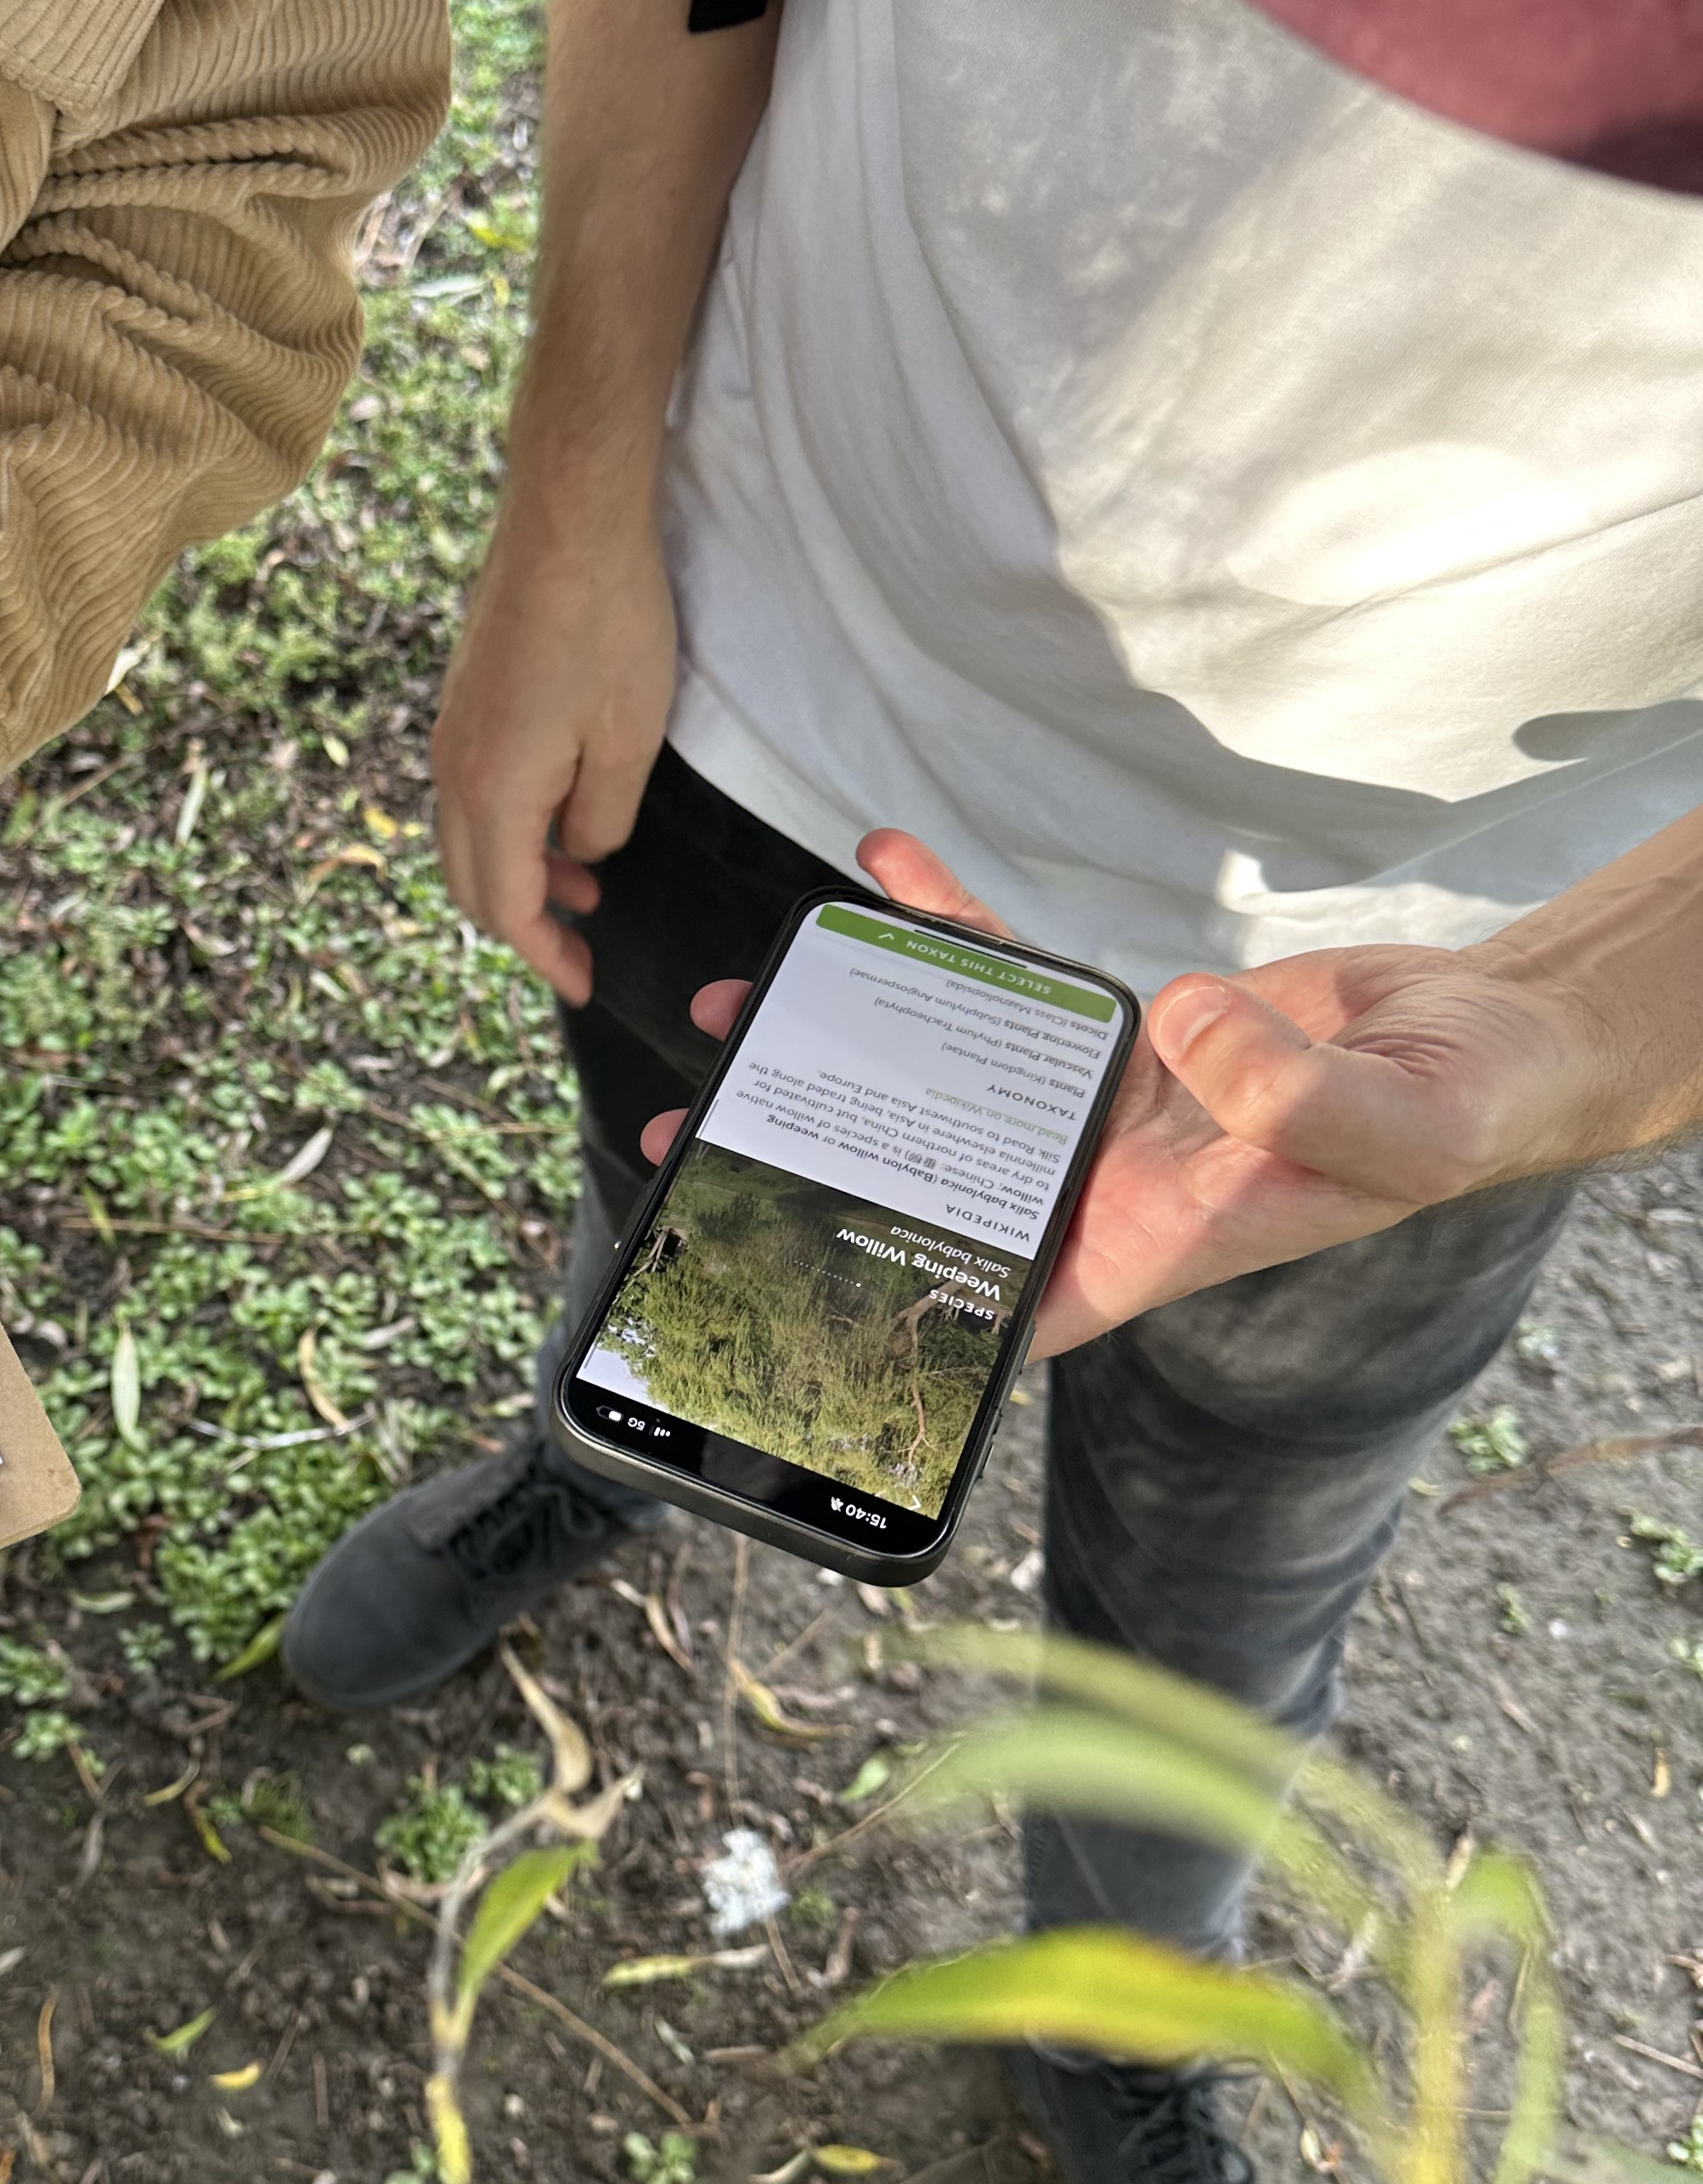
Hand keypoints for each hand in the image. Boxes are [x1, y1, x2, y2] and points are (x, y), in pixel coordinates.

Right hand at [432, 464, 676, 1003]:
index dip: (545, 956)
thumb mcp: (629, 743)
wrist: (569, 517)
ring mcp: (452, 732)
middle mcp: (454, 769)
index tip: (584, 983)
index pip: (506, 906)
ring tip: (582, 885)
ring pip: (467, 837)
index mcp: (492, 791)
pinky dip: (510, 827)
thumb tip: (586, 852)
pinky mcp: (464, 700)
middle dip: (523, 926)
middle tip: (580, 949)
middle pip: (471, 882)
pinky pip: (472, 792)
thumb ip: (603, 821)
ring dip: (518, 873)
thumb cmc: (608, 625)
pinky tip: (561, 815)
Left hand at [639, 830, 1615, 1355]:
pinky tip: (881, 865)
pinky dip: (950, 925)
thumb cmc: (1456, 1111)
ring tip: (742, 1003)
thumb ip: (1297, 1102)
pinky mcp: (1126, 1027)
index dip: (895, 1318)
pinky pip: (1013, 976)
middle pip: (934, 1187)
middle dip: (816, 1166)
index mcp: (1153, 1241)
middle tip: (697, 1139)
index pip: (1006, 1303)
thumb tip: (1187, 1031)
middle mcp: (1108, 1183)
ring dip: (850, 1040)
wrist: (1486, 1038)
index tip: (783, 1299)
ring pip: (947, 1077)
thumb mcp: (1396, 1128)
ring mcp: (1109, 1105)